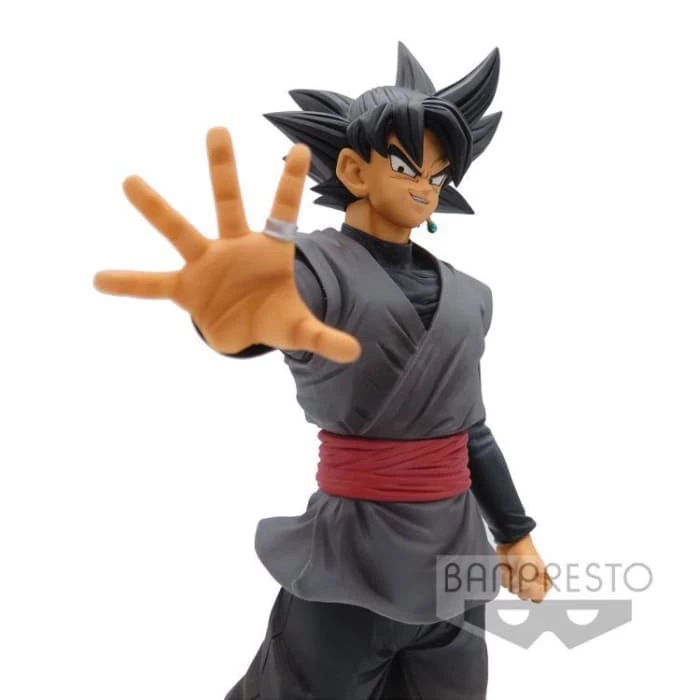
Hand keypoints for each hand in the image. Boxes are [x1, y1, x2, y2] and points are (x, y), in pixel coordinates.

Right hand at [94, 127, 360, 363]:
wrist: (245, 331)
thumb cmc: (274, 316)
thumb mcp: (300, 329)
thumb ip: (324, 337)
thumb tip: (356, 353)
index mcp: (270, 251)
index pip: (283, 211)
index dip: (290, 183)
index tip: (300, 149)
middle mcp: (235, 247)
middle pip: (229, 202)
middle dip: (223, 169)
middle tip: (218, 129)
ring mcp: (207, 263)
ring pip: (181, 229)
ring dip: (157, 208)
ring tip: (130, 180)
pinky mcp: (186, 288)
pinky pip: (154, 285)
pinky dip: (130, 284)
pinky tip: (100, 280)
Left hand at [497, 535, 551, 602]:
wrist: (509, 541)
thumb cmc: (524, 552)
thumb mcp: (530, 572)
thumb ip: (530, 588)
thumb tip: (524, 596)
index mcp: (542, 580)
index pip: (540, 596)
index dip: (532, 593)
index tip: (528, 584)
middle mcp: (531, 581)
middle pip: (525, 595)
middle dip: (519, 585)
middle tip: (520, 575)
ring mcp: (519, 578)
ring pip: (513, 590)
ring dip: (510, 579)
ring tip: (513, 568)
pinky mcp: (509, 575)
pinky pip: (505, 583)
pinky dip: (504, 575)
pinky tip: (507, 568)